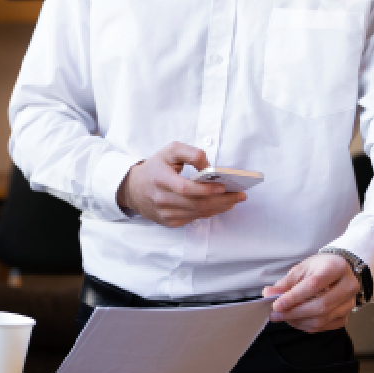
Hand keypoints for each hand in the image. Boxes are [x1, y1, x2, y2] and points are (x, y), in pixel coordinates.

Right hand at [115, 143, 245, 227]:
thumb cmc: (155, 167)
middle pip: (196, 204)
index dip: (205, 190)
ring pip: (197, 213)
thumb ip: (191, 153)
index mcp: (160, 179)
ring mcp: (164, 213)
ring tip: (235, 200)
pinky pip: (193, 219)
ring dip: (219, 207)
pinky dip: (209, 212)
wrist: (134, 188)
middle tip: (239, 195)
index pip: (184, 188)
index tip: (223, 187)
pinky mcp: (168, 222)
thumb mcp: (170, 151)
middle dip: (222, 200)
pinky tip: (220, 205)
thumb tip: (209, 168)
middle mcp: (161, 199)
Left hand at [264, 254, 359, 333]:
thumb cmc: (319, 268)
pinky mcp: (346, 316)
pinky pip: (324, 326)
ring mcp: (349, 303)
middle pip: (320, 305)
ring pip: (322, 319)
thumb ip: (286, 282)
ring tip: (282, 317)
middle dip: (294, 312)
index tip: (276, 304)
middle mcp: (349, 286)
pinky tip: (295, 320)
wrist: (339, 271)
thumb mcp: (302, 268)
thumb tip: (269, 294)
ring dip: (298, 321)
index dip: (293, 297)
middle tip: (275, 314)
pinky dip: (306, 326)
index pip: (314, 285)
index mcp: (337, 268)